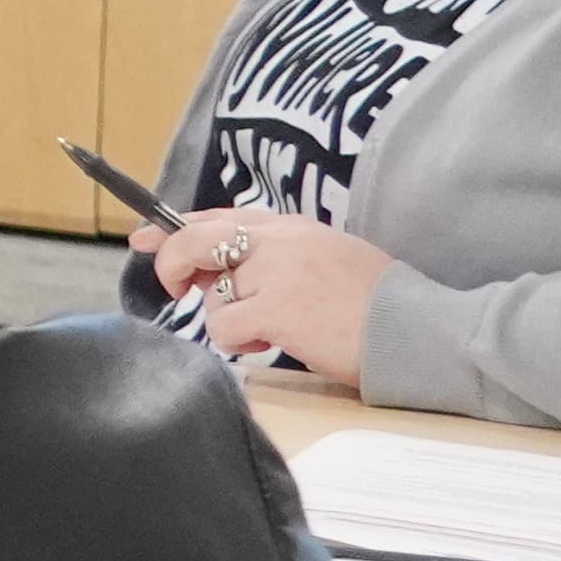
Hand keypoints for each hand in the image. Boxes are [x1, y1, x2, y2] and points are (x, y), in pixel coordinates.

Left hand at [145, 206, 388, 383]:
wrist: (414, 329)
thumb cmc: (375, 305)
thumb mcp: (326, 260)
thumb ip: (274, 258)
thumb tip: (216, 274)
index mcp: (293, 227)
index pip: (219, 217)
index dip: (175, 228)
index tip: (146, 239)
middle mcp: (280, 241)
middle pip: (194, 240)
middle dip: (171, 264)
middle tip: (177, 291)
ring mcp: (277, 272)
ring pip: (212, 295)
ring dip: (230, 320)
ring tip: (270, 331)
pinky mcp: (277, 308)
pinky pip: (222, 325)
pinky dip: (237, 340)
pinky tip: (271, 343)